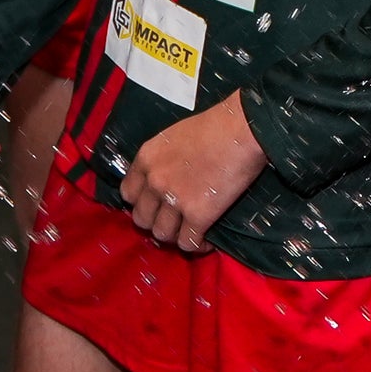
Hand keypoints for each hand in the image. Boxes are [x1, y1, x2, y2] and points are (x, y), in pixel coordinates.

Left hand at [120, 94, 265, 252]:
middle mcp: (154, 181)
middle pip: (141, 219)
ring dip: (175, 235)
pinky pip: (188, 243)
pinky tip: (207, 240)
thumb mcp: (174, 137)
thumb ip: (163, 160)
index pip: (128, 194)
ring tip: (191, 230)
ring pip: (162, 234)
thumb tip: (168, 178)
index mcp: (146, 159)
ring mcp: (174, 200)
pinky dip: (197, 246)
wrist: (242, 129)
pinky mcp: (198, 215)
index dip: (142, 202)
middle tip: (174, 220)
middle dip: (156, 222)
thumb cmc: (216, 126)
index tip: (156, 204)